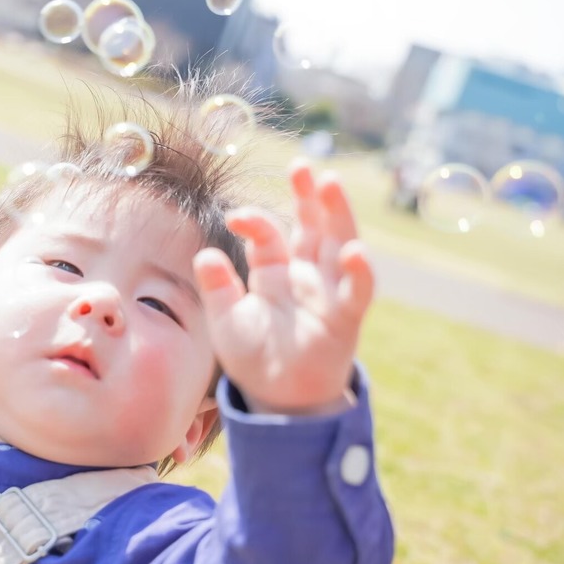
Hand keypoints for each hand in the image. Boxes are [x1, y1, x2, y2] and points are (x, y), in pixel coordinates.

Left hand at [191, 159, 373, 413]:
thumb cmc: (254, 356)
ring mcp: (328, 292)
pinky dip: (360, 272)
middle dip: (308, 196)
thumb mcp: (226, 321)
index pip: (268, 235)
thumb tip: (203, 256)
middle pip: (311, 226)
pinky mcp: (345, 317)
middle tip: (302, 165)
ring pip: (338, 245)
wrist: (278, 398)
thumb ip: (218, 288)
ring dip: (337, 214)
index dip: (254, 220)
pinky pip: (356, 291)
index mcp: (275, 270)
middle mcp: (305, 274)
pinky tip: (356, 252)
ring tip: (330, 183)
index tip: (234, 216)